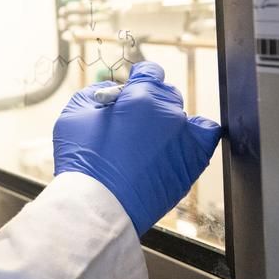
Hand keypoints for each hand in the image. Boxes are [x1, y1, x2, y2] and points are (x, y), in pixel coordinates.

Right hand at [53, 61, 222, 235]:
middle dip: (148, 101)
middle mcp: (170, 113)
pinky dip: (193, 136)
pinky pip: (205, 137)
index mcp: (142, 97)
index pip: (149, 73)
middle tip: (129, 121)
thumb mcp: (73, 115)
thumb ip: (93, 92)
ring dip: (166, 121)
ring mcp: (185, 139)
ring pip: (182, 116)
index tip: (129, 91)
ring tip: (147, 140)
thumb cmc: (83, 161)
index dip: (136, 79)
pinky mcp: (193, 162)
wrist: (98, 205)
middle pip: (165, 94)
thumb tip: (109, 89)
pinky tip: (175, 144)